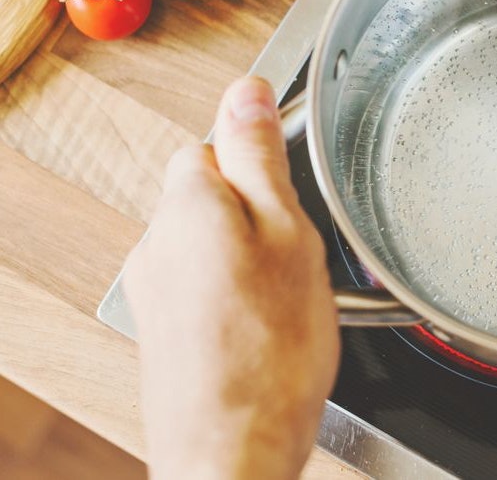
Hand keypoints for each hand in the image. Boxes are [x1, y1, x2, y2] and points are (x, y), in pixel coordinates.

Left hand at [124, 77, 338, 479]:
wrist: (233, 453)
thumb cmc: (270, 352)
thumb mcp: (287, 233)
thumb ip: (260, 157)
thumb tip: (245, 90)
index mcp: (187, 203)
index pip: (216, 138)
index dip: (264, 157)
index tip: (297, 187)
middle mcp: (156, 240)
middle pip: (212, 188)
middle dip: (258, 207)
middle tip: (304, 249)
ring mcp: (155, 287)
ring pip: (211, 237)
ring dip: (249, 251)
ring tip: (291, 293)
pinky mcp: (163, 327)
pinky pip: (205, 280)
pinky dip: (236, 290)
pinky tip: (270, 324)